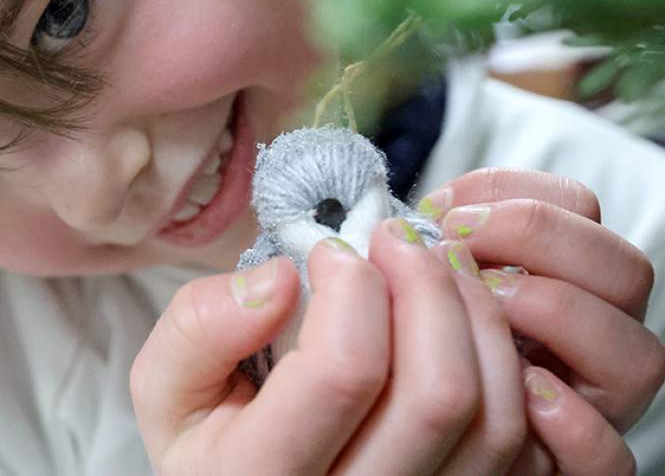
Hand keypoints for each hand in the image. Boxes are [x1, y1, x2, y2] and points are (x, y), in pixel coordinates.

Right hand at [131, 219, 525, 474]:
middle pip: (437, 393)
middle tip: (398, 238)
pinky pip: (518, 443)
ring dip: (478, 316)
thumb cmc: (206, 443)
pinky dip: (505, 367)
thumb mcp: (163, 389)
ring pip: (493, 418)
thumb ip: (196, 328)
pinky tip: (462, 324)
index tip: (331, 251)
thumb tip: (282, 279)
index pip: (345, 371)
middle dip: (428, 286)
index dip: (351, 288)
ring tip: (438, 265)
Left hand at [418, 168, 664, 474]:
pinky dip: (576, 424)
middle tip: (459, 248)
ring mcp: (594, 400)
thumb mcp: (411, 282)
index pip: (579, 207)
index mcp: (556, 274)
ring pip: (639, 354)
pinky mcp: (574, 465)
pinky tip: (524, 394)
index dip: (512, 195)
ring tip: (486, 306)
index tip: (442, 212)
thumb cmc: (400, 346)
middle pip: (624, 268)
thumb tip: (417, 223)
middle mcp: (590, 333)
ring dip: (560, 313)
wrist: (394, 422)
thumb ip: (429, 245)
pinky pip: (612, 456)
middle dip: (539, 237)